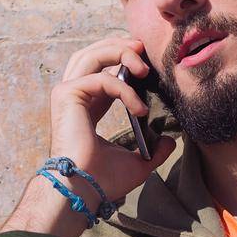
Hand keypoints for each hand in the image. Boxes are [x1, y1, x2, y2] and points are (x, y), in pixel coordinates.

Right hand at [49, 35, 175, 202]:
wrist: (84, 190)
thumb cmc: (103, 180)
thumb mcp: (138, 161)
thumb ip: (153, 149)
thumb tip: (169, 141)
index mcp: (86, 106)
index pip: (102, 69)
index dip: (123, 60)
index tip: (147, 66)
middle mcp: (73, 96)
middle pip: (93, 53)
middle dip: (120, 46)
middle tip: (144, 50)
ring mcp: (67, 94)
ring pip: (92, 55)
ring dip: (120, 54)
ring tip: (144, 68)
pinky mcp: (67, 95)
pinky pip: (102, 79)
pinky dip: (125, 90)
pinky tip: (139, 108)